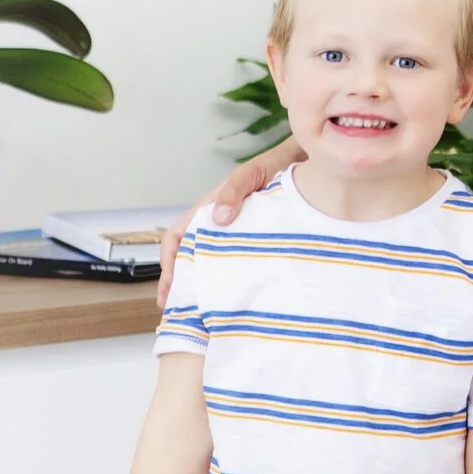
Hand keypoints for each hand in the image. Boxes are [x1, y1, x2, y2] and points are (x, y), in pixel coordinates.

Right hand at [156, 140, 300, 300]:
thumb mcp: (249, 175)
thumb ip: (232, 192)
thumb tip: (218, 218)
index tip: (169, 288)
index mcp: (207, 209)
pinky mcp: (256, 241)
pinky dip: (227, 279)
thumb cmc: (273, 166)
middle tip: (177, 309)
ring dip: (201, 283)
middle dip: (179, 282)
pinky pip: (236, 262)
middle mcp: (217, 223)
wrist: (304, 163)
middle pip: (188, 256)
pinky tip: (233, 296)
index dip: (168, 263)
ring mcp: (236, 233)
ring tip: (199, 310)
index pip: (176, 238)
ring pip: (210, 261)